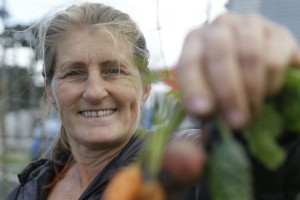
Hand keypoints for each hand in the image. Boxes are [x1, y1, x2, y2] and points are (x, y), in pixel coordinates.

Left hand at [177, 12, 299, 129]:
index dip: (194, 87)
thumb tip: (205, 119)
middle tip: (235, 122)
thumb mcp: (208, 90)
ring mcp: (249, 25)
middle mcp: (220, 27)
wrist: (257, 66)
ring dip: (251, 92)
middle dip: (228, 93)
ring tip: (251, 113)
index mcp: (195, 40)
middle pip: (221, 56)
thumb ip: (203, 103)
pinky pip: (274, 60)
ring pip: (250, 57)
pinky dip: (270, 84)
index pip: (190, 62)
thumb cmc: (225, 80)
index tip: (202, 111)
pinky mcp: (277, 33)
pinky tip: (266, 93)